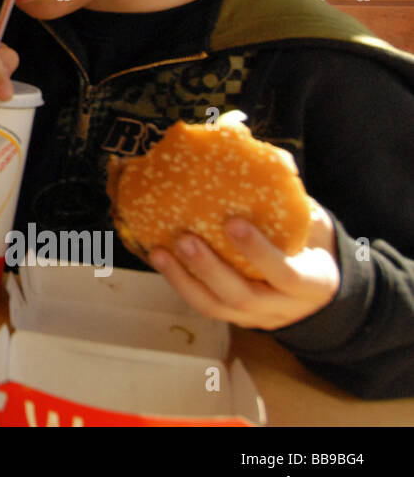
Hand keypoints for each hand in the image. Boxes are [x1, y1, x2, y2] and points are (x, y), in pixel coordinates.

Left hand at [148, 199, 340, 330]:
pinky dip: (178, 282)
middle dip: (210, 268)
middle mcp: (282, 308)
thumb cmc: (310, 244)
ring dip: (184, 279)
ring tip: (160, 251)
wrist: (317, 287)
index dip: (259, 252)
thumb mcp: (314, 224)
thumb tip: (269, 158)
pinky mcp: (231, 317)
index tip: (233, 222)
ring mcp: (255, 318)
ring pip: (215, 307)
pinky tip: (159, 258)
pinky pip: (202, 304)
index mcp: (313, 284)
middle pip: (242, 297)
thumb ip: (295, 202)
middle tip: (185, 238)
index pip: (286, 274)